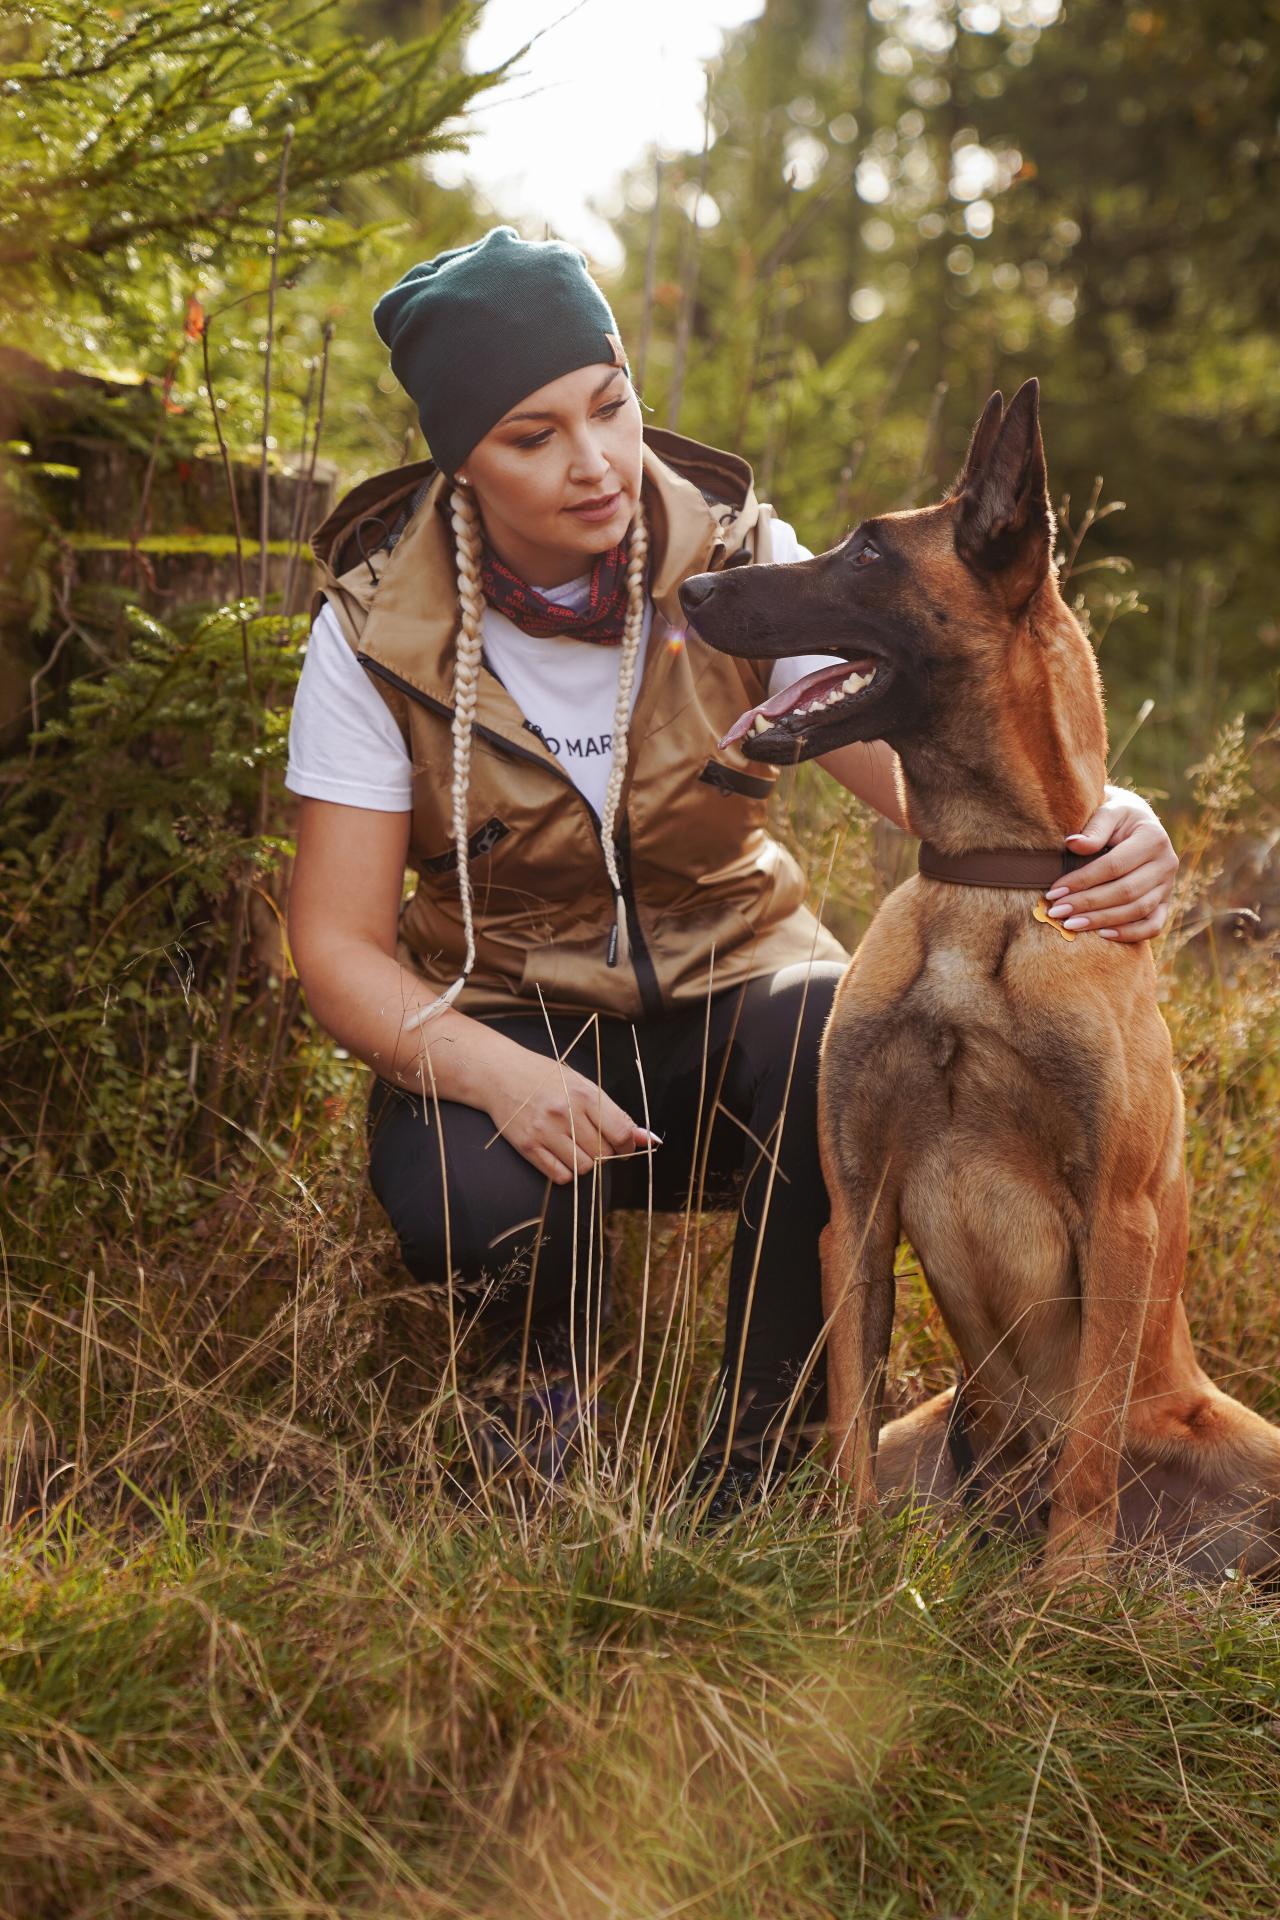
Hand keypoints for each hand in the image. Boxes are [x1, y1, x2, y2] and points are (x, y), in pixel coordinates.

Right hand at [486, 1043, 657, 1184]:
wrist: (500, 1073)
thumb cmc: (546, 1078)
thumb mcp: (583, 1085)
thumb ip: (614, 1113)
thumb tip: (647, 1139)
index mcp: (584, 1094)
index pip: (621, 1133)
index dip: (627, 1146)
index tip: (623, 1147)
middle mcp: (566, 1113)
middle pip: (603, 1154)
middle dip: (606, 1155)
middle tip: (596, 1144)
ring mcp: (545, 1130)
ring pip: (584, 1168)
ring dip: (585, 1163)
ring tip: (576, 1147)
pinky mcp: (527, 1145)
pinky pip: (560, 1175)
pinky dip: (566, 1172)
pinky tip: (561, 1156)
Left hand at [1044, 785, 1177, 942]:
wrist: (1135, 822)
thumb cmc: (1116, 815)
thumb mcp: (1108, 810)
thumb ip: (1094, 827)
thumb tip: (1073, 844)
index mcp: (1153, 837)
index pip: (1114, 866)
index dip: (1082, 881)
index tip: (1054, 892)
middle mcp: (1167, 862)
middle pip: (1125, 891)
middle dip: (1088, 904)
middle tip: (1057, 912)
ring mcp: (1168, 885)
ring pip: (1138, 910)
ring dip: (1102, 920)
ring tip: (1071, 924)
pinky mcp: (1165, 902)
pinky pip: (1153, 925)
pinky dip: (1130, 934)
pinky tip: (1102, 935)